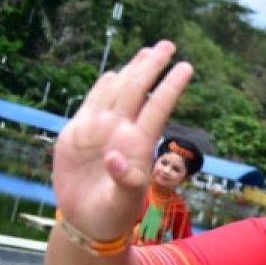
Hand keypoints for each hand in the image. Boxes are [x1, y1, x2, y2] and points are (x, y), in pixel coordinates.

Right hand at [52, 41, 192, 239]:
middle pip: (138, 91)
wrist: (87, 220)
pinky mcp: (79, 133)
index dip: (170, 86)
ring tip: (146, 52)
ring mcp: (101, 130)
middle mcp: (122, 131)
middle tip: (168, 44)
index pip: (157, 107)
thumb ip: (125, 181)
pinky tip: (113, 75)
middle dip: (152, 67)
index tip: (187, 66)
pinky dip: (102, 89)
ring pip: (118, 92)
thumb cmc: (113, 213)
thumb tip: (115, 158)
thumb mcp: (123, 202)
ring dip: (132, 72)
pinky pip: (92, 104)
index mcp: (138, 144)